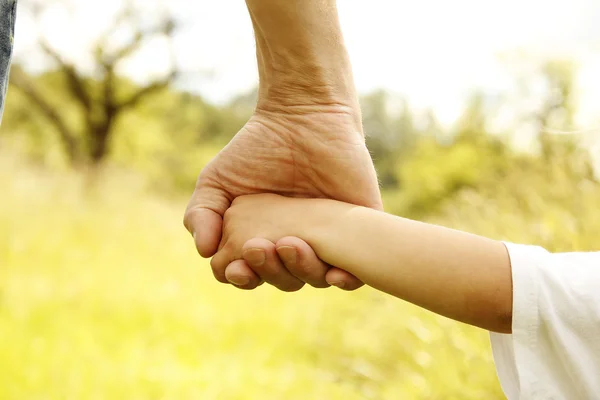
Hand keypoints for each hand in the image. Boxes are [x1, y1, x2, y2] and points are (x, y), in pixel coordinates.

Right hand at [184, 104, 381, 289]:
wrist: (303, 117)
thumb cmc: (258, 149)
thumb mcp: (217, 180)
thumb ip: (201, 214)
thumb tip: (205, 252)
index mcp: (263, 241)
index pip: (252, 275)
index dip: (242, 277)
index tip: (236, 265)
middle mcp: (295, 245)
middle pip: (284, 280)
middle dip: (269, 271)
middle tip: (259, 246)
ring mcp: (328, 239)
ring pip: (317, 277)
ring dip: (301, 270)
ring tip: (289, 244)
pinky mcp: (358, 229)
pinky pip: (358, 268)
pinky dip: (346, 279)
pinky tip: (335, 274)